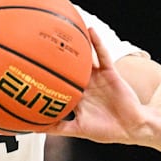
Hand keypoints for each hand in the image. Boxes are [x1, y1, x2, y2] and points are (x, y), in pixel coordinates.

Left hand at [47, 27, 150, 143]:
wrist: (132, 127)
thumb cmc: (107, 129)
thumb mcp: (79, 129)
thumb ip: (59, 128)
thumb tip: (36, 129)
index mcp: (77, 96)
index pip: (58, 84)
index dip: (45, 76)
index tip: (28, 69)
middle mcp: (85, 84)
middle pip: (68, 67)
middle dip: (55, 57)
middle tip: (38, 43)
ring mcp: (96, 76)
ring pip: (84, 58)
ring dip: (76, 45)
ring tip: (61, 30)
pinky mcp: (109, 72)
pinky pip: (103, 55)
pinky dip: (97, 43)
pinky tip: (90, 31)